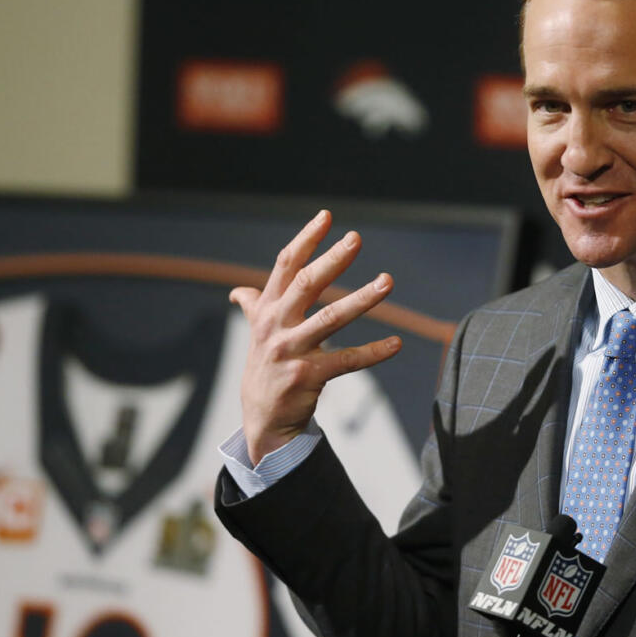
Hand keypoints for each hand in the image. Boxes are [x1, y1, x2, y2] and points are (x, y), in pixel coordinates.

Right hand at [230, 210, 401, 463]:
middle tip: (356, 238)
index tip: (327, 216)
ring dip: (362, 298)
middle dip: (333, 260)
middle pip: (307, 284)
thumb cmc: (265, 369)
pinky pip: (347, 360)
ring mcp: (292, 351)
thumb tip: (238, 292)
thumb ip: (253, 308)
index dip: (306, 239)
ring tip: (388, 281)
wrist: (262, 420)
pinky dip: (374, 352)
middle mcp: (277, 326)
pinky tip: (397, 344)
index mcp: (268, 310)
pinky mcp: (308, 375)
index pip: (286, 266)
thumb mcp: (256, 335)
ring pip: (331, 318)